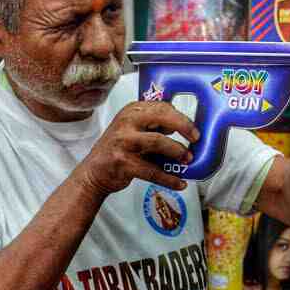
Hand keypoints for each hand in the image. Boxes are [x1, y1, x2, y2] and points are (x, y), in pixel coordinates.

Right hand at [74, 101, 199, 197]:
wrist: (94, 172)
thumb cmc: (118, 150)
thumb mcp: (134, 130)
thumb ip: (155, 126)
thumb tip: (184, 127)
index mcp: (132, 111)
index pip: (162, 107)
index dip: (182, 118)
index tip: (194, 130)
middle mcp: (126, 122)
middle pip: (161, 117)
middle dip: (183, 127)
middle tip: (196, 139)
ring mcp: (123, 141)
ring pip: (158, 142)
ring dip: (177, 151)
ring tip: (187, 160)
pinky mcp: (122, 162)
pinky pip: (152, 171)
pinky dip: (168, 179)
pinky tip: (179, 183)